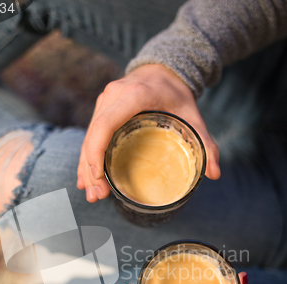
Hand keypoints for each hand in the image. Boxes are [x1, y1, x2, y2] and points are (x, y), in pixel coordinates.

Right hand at [77, 64, 220, 202]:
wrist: (165, 69)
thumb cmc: (177, 94)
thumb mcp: (193, 116)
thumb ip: (206, 143)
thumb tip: (215, 174)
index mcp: (134, 95)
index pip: (105, 125)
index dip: (96, 153)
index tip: (99, 178)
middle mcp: (113, 96)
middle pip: (93, 135)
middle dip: (91, 169)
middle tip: (97, 196)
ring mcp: (105, 101)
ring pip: (88, 136)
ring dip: (86, 167)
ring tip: (92, 194)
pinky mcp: (102, 108)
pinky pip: (90, 134)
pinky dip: (87, 157)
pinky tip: (85, 178)